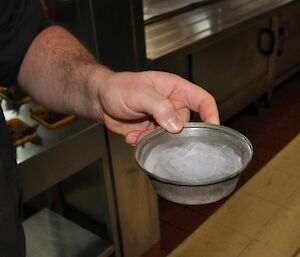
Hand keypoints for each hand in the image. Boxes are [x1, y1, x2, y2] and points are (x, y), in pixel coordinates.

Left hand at [93, 70, 218, 144]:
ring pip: (170, 137)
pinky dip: (144, 142)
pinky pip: (155, 142)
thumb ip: (160, 107)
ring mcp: (162, 119)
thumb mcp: (140, 93)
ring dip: (154, 139)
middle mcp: (172, 104)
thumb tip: (177, 125)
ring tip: (137, 133)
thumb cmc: (118, 87)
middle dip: (172, 134)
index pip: (203, 100)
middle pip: (186, 124)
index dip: (212, 114)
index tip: (213, 131)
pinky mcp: (151, 130)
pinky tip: (132, 136)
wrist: (100, 99)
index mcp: (175, 89)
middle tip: (155, 133)